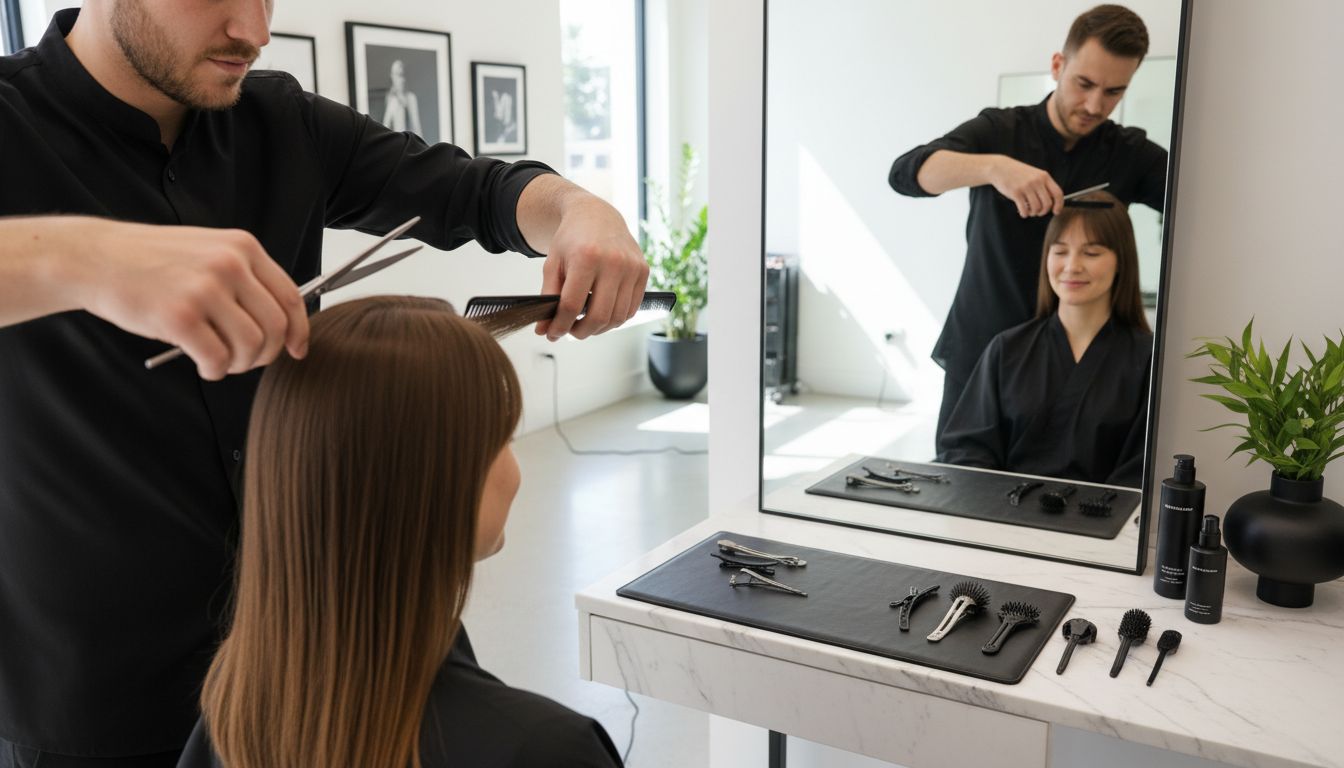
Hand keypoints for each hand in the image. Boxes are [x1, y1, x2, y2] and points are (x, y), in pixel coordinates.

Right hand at [78, 220, 307, 379]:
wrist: (94, 257)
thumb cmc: (152, 262)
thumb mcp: (208, 252)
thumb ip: (244, 279)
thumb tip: (282, 324)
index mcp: (243, 247)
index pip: (290, 297)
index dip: (299, 331)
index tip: (298, 350)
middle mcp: (229, 264)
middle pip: (276, 327)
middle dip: (266, 354)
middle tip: (245, 361)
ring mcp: (205, 289)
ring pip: (251, 346)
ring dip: (239, 364)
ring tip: (220, 362)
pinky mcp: (179, 316)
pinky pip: (217, 359)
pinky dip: (215, 371)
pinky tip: (203, 366)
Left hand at [537, 195, 648, 339]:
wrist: (597, 216)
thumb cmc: (572, 240)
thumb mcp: (552, 263)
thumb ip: (548, 296)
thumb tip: (543, 330)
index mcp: (586, 257)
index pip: (572, 305)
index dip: (560, 325)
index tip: (553, 334)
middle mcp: (613, 262)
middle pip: (598, 316)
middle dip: (581, 332)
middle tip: (570, 331)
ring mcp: (632, 267)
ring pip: (617, 317)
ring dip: (599, 328)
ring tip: (585, 323)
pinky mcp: (643, 272)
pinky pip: (631, 309)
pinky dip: (615, 319)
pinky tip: (602, 313)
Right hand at [988, 156, 1063, 217]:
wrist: (1000, 168)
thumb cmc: (1017, 172)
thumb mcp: (1034, 174)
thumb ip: (1043, 185)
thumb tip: (1050, 202)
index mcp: (1044, 176)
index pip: (1058, 193)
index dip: (1059, 205)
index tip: (1056, 211)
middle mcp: (1037, 181)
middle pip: (1047, 203)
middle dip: (1043, 212)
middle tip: (1039, 212)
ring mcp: (1026, 187)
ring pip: (1036, 208)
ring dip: (1033, 213)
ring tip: (1029, 211)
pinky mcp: (1016, 193)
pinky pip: (1024, 209)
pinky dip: (1025, 214)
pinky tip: (1022, 212)